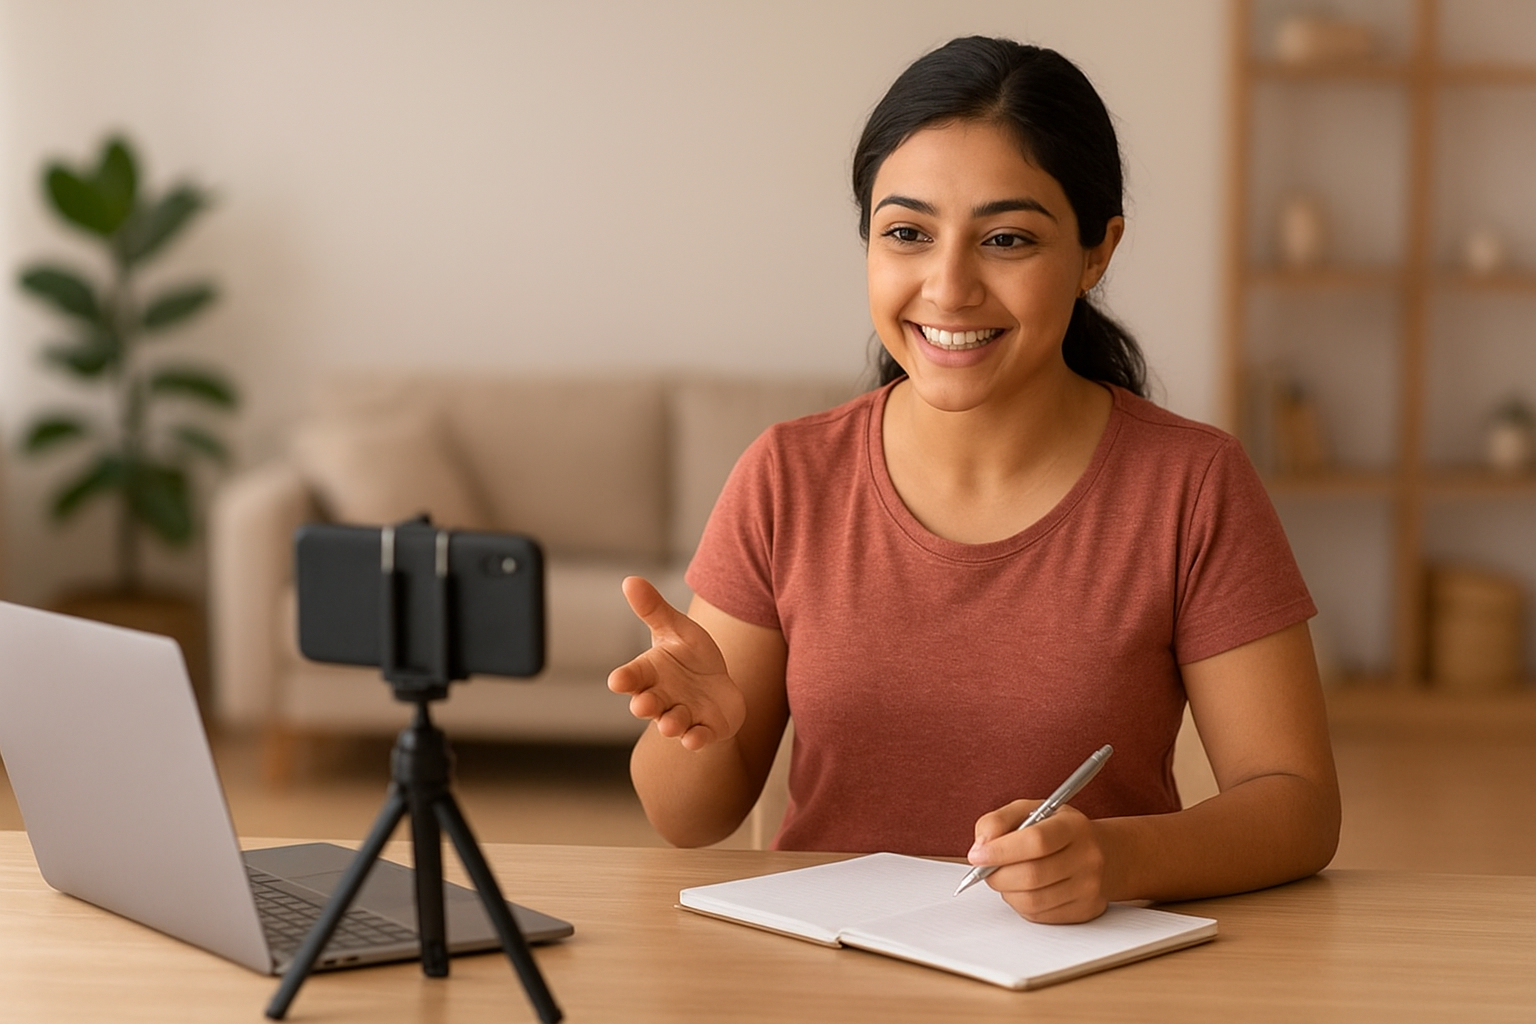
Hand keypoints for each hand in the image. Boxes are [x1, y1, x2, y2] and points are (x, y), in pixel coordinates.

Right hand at [607, 576, 746, 750]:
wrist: (719, 688)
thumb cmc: (690, 657)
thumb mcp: (676, 629)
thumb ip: (654, 610)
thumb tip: (630, 580)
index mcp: (650, 673)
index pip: (632, 677)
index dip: (625, 679)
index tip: (617, 681)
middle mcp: (662, 697)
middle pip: (648, 703)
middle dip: (645, 705)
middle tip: (642, 705)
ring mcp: (682, 715)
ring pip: (672, 723)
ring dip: (670, 724)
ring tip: (670, 723)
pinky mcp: (704, 729)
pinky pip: (697, 737)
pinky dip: (695, 739)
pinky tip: (695, 738)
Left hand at [967, 800, 1108, 923]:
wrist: (1103, 854)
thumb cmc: (1058, 830)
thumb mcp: (1029, 811)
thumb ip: (998, 821)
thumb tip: (980, 847)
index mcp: (1073, 826)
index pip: (1036, 841)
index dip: (1000, 850)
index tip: (977, 855)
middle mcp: (1087, 857)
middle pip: (1031, 876)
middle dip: (997, 875)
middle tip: (985, 869)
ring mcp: (1089, 887)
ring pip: (1032, 901)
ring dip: (1007, 891)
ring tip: (1007, 877)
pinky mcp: (1085, 911)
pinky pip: (1039, 916)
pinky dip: (1021, 904)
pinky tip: (1024, 889)